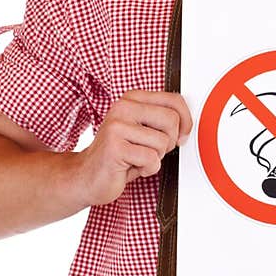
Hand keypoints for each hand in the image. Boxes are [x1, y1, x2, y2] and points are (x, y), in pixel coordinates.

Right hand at [74, 90, 192, 205]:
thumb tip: (188, 125)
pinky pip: (151, 159)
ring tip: (137, 158)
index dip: (186, 121)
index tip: (182, 136)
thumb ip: (161, 121)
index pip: (174, 100)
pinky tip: (131, 167)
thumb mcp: (143, 132)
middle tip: (153, 150)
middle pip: (171, 120)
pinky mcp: (115, 146)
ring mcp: (117, 126)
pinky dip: (147, 169)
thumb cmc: (118, 155)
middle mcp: (123, 107)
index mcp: (132, 99)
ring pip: (163, 142)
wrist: (87, 176)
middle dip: (170, 142)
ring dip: (156, 158)